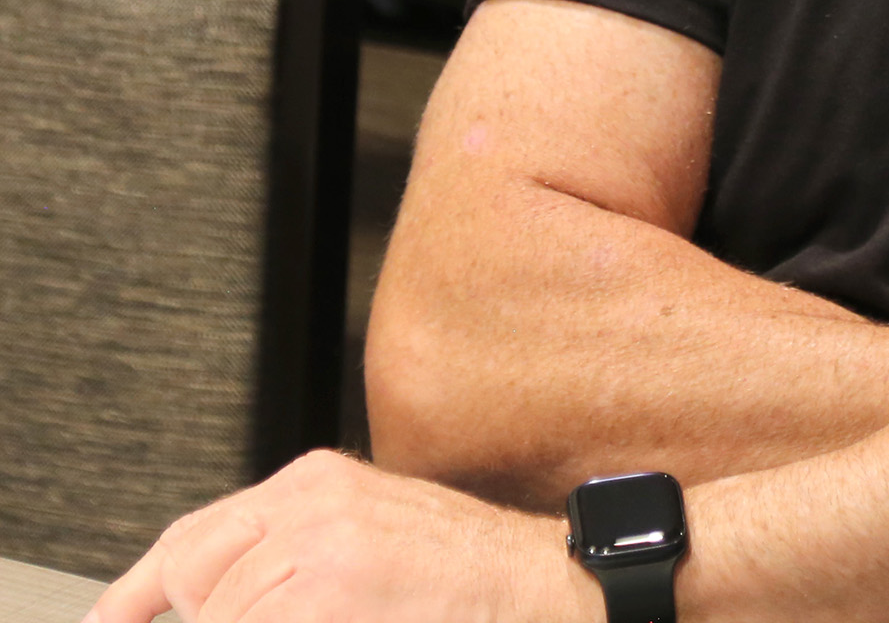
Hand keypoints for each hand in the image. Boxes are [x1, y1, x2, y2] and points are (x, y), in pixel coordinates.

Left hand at [90, 452, 584, 622]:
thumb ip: (291, 552)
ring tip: (348, 612)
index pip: (192, 538)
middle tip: (290, 615)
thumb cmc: (467, 581)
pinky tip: (349, 617)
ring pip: (224, 615)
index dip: (137, 596)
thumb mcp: (369, 540)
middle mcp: (310, 499)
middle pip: (195, 577)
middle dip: (219, 618)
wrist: (550, 586)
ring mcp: (319, 546)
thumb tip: (213, 601)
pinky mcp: (330, 592)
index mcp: (316, 482)